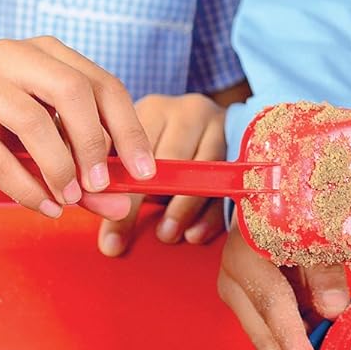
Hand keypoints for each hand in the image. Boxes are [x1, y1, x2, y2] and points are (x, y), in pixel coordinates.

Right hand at [0, 36, 153, 216]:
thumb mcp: (42, 146)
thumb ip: (84, 173)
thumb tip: (121, 205)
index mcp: (43, 53)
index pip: (102, 84)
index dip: (129, 128)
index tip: (145, 171)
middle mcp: (10, 55)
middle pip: (73, 91)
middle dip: (95, 144)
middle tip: (103, 185)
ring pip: (34, 122)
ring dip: (59, 168)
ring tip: (68, 198)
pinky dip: (27, 188)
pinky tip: (44, 206)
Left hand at [95, 93, 228, 255]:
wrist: (208, 127)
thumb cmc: (165, 149)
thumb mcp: (140, 155)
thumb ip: (122, 185)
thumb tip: (108, 240)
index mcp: (152, 109)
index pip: (133, 148)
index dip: (122, 189)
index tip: (109, 224)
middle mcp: (186, 111)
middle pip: (169, 159)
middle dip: (151, 201)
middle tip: (133, 234)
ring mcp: (218, 125)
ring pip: (201, 169)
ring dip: (183, 207)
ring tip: (166, 234)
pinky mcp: (242, 143)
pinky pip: (227, 182)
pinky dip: (211, 213)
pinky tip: (195, 233)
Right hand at [216, 222, 350, 349]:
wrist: (266, 203)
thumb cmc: (293, 212)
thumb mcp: (313, 231)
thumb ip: (323, 269)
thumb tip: (336, 310)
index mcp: (246, 255)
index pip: (272, 303)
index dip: (291, 338)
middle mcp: (234, 280)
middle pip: (263, 336)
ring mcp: (238, 295)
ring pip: (266, 342)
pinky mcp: (249, 306)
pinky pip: (272, 336)